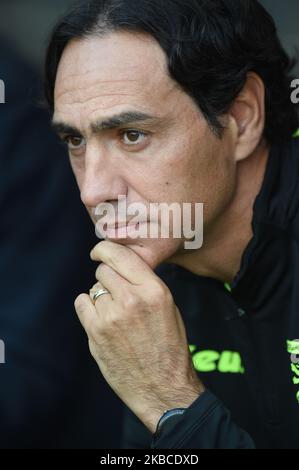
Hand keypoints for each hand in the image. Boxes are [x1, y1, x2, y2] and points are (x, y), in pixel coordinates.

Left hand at [74, 240, 203, 432]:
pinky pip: (82, 303)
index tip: (99, 250)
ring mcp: (111, 317)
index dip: (105, 249)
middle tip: (116, 292)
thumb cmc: (169, 347)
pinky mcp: (95, 333)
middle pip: (104, 270)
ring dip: (101, 296)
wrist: (163, 387)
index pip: (122, 255)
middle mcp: (131, 299)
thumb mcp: (169, 308)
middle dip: (107, 277)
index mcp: (155, 291)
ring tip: (115, 314)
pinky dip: (89, 308)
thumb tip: (122, 266)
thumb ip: (146, 284)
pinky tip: (102, 320)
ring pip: (93, 288)